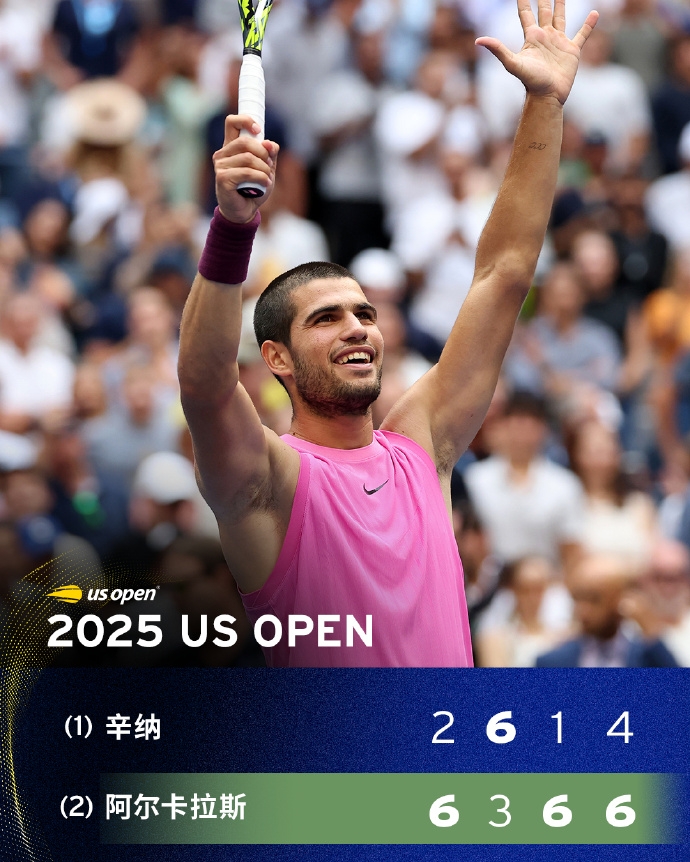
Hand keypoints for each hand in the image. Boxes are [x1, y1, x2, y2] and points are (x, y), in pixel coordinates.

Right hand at [213, 114, 278, 223]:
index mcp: (230, 147)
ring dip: (264, 169)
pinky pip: (247, 172)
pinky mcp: (222, 179)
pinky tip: (265, 184)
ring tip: (267, 179)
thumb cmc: (253, 189)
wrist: (244, 212)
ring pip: (248, 158)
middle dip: (263, 153)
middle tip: (269, 166)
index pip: (232, 122)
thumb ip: (269, 154)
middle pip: (245, 142)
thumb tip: (270, 144)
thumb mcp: (266, 169)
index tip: (258, 130)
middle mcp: (222, 154)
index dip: (246, 121)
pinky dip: (260, 178)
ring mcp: (220, 166)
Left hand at [476, 0, 598, 104]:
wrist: (547, 96)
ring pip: (561, 18)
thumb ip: (498, 50)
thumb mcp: (513, 64)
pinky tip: (594, 13)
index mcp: (532, 37)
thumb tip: (478, 41)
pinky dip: (589, 25)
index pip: (526, 14)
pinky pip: (582, 34)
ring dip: (561, 5)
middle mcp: (545, 37)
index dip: (523, 1)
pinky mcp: (572, 50)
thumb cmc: (531, 82)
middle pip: (543, 11)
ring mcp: (559, 43)